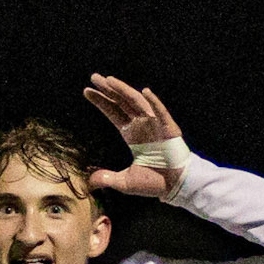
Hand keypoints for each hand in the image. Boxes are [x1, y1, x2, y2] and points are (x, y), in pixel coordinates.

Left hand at [83, 74, 186, 199]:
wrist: (176, 187)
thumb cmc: (155, 182)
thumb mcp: (126, 182)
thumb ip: (108, 178)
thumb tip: (90, 181)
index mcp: (132, 134)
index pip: (113, 113)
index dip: (101, 102)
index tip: (87, 90)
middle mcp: (142, 125)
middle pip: (122, 102)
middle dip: (108, 90)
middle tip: (94, 77)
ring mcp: (155, 125)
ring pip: (137, 102)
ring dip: (124, 90)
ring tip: (109, 80)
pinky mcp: (169, 129)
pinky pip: (161, 113)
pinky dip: (154, 102)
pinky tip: (145, 91)